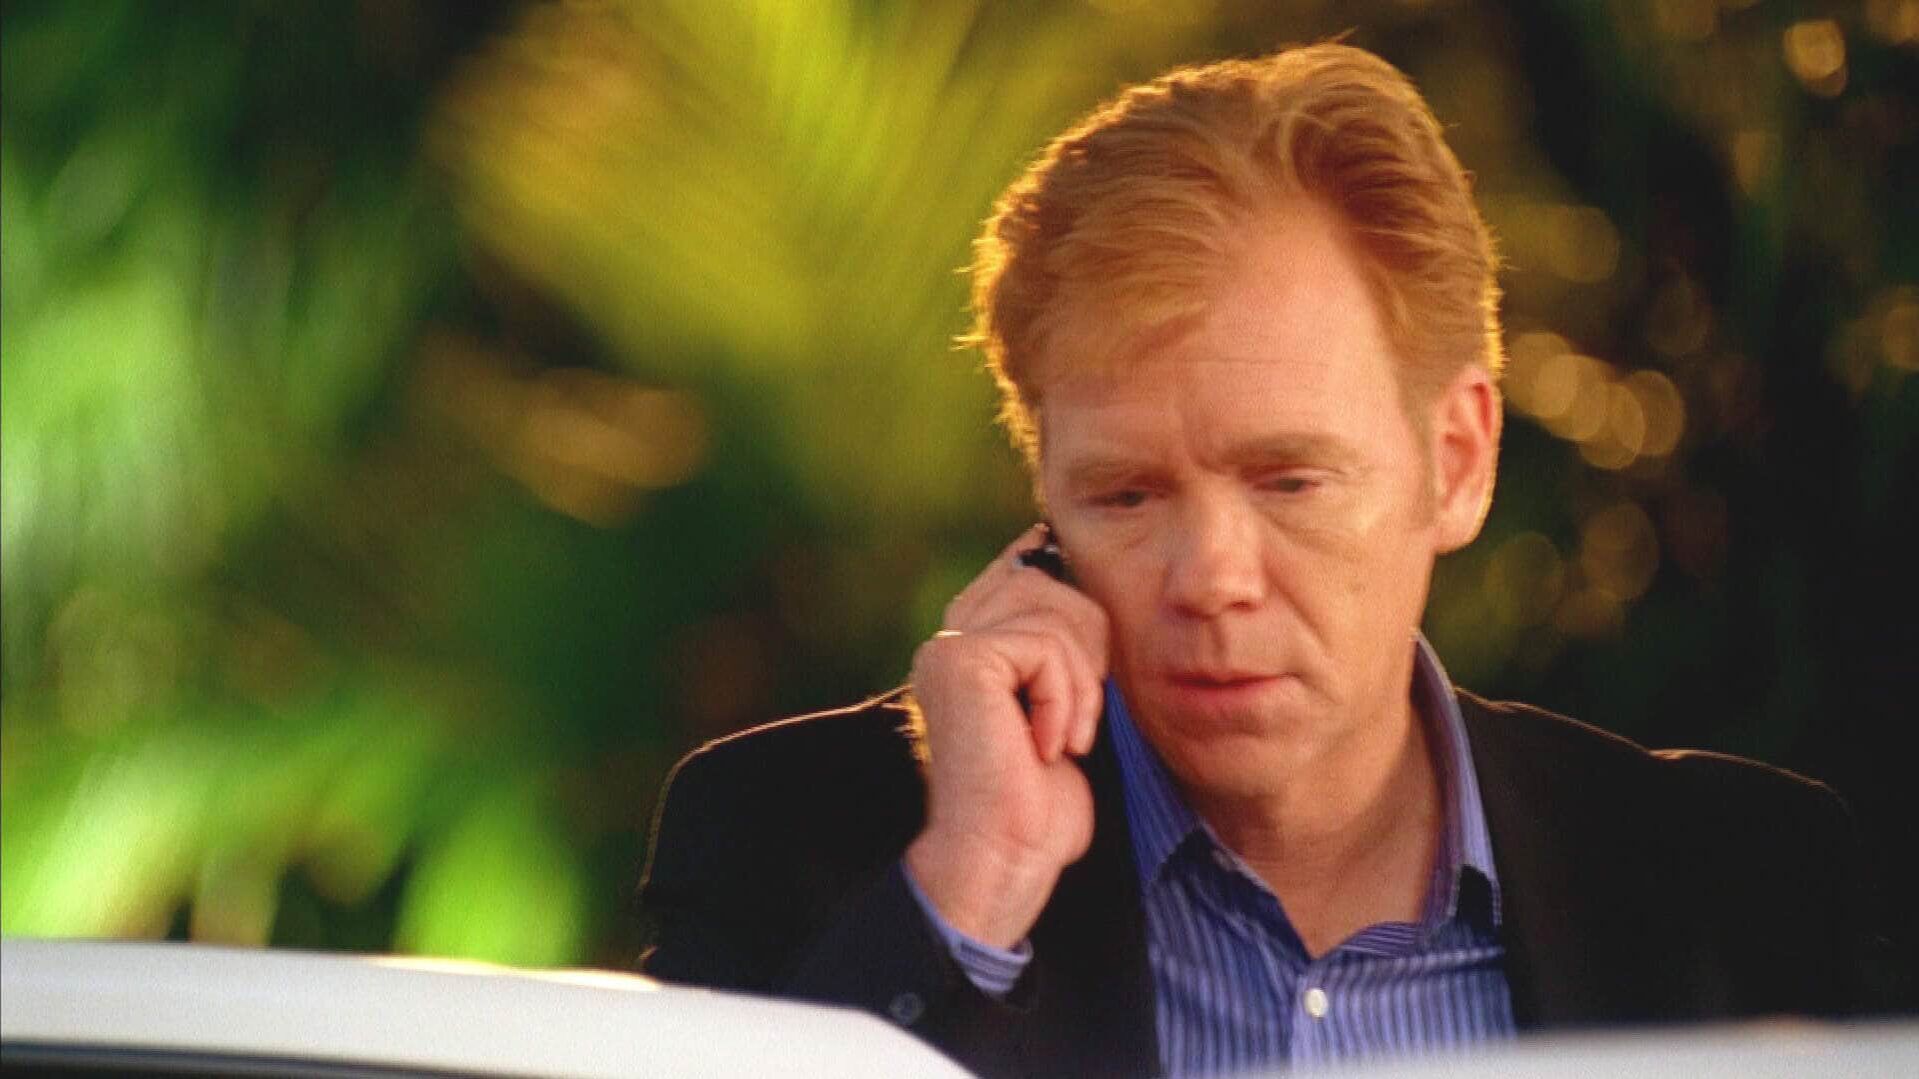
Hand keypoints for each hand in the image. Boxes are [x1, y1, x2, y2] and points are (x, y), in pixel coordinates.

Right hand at [904, 525, 1109, 947]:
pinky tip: (1045, 748)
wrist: (1002, 861)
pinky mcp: (963, 663)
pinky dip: (1065, 701)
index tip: (1084, 669)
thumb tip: (1088, 587)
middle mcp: (950, 639)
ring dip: (1080, 686)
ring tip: (1063, 740)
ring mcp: (950, 649)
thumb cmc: (1038, 804)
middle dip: (1087, 647)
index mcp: (969, 644)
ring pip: (1055, 613)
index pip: (1026, 568)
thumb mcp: (1062, 708)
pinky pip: (1046, 647)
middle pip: (1048, 581)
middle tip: (1076, 719)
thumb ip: (1063, 648)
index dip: (1072, 602)